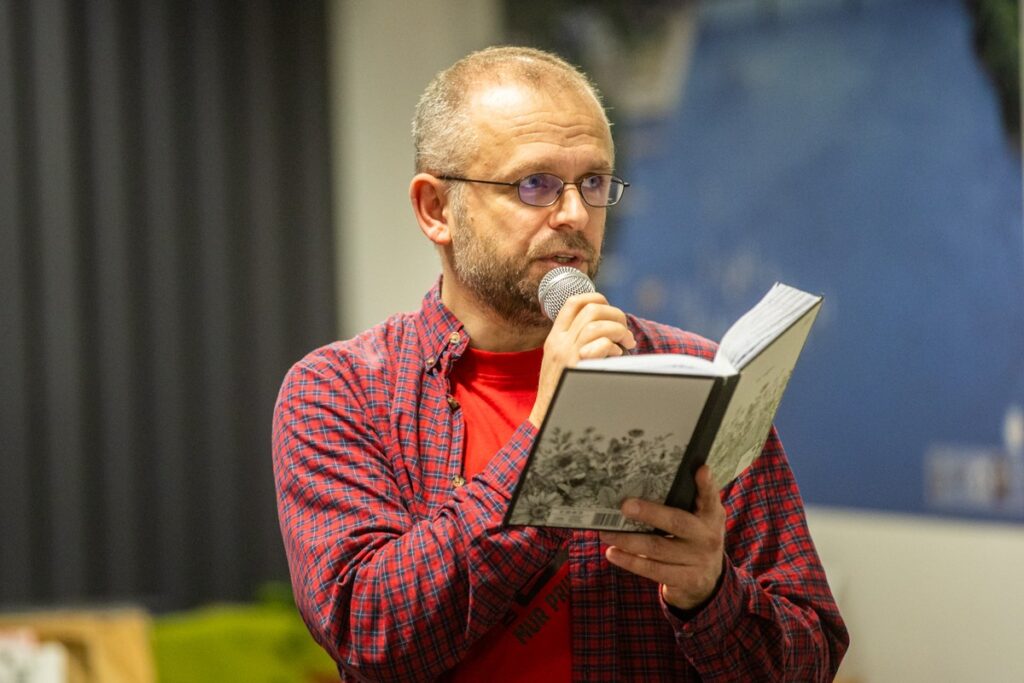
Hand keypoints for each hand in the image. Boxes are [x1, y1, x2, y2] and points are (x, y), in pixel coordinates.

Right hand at [528, 292, 635, 426]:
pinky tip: (616, 356)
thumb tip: (606, 329)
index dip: (596, 298)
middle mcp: (559, 341)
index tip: (610, 309)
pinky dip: (614, 347)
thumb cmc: (560, 390)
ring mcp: (567, 353)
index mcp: (555, 337)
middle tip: (625, 331)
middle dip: (615, 315)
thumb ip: (576, 342)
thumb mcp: (561, 360)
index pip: (573, 302)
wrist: (546, 416)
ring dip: (619, 330)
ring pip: (598, 324)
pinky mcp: (576, 367)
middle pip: (591, 309)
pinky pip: (600, 344)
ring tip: (626, 343)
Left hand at [599, 465, 725, 610]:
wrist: (708, 582)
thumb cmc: (695, 540)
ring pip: (657, 548)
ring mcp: (698, 560)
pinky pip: (652, 570)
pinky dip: (630, 561)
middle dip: (650, 513)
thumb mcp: (700, 520)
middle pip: (677, 522)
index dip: (706, 485)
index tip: (701, 470)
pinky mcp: (685, 579)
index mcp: (712, 517)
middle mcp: (708, 537)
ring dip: (628, 540)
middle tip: (624, 506)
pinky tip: (612, 552)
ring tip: (605, 532)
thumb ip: (690, 501)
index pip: (710, 498)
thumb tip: (656, 476)